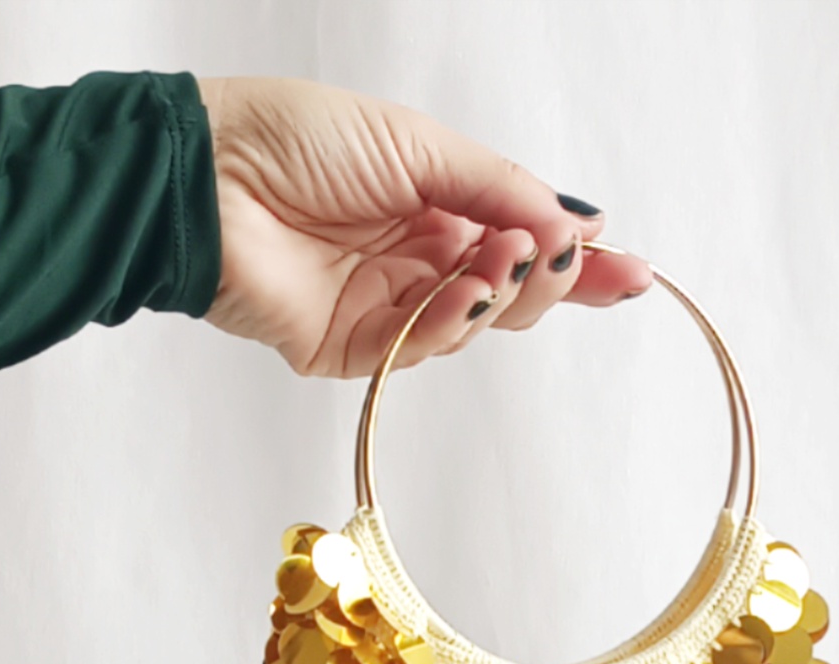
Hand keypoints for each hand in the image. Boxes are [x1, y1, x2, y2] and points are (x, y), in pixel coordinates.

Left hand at [194, 77, 652, 376]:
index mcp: (434, 207)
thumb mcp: (418, 145)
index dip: (575, 259)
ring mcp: (386, 309)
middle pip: (508, 292)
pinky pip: (420, 347)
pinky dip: (452, 319)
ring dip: (502, 292)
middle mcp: (416, 261)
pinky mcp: (353, 350)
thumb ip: (499, 186)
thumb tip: (578, 219)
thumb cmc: (297, 138)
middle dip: (551, 280)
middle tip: (569, 259)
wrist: (209, 175)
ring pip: (473, 324)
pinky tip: (466, 287)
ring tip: (513, 256)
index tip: (629, 267)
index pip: (521, 242)